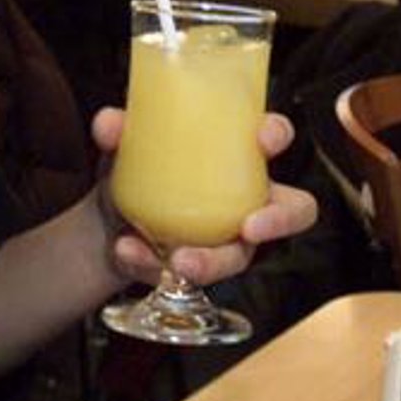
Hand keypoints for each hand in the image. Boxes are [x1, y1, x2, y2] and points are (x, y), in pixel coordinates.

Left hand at [91, 108, 317, 285]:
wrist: (106, 224)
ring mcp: (230, 242)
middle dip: (278, 221)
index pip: (275, 138)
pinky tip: (127, 251)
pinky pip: (189, 277)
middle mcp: (247, 201)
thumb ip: (118, 132)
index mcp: (239, 156)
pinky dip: (152, 264)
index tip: (263, 139)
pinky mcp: (202, 271)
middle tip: (249, 228)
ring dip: (210, 262)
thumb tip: (109, 123)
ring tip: (175, 260)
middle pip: (293, 211)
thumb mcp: (124, 148)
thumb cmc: (136, 172)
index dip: (278, 135)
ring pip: (238, 258)